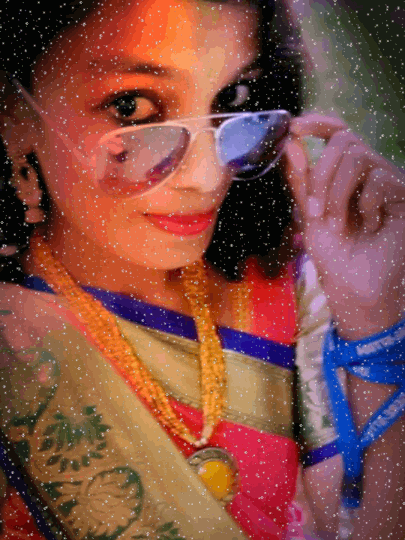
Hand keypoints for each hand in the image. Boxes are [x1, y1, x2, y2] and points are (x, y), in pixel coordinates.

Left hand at [285, 114, 404, 339]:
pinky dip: (363, 204)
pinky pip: (379, 179)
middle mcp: (368, 172)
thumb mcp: (309, 213)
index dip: (318, 122)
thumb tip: (289, 141)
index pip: (337, 132)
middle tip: (315, 210)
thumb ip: (301, 179)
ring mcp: (388, 181)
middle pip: (345, 141)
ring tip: (337, 222)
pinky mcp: (403, 195)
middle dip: (321, 175)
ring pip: (358, 157)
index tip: (294, 126)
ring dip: (337, 192)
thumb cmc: (333, 252)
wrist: (354, 286)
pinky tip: (369, 225)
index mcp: (344, 173)